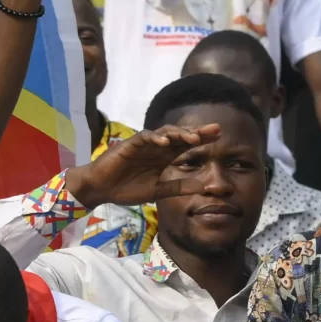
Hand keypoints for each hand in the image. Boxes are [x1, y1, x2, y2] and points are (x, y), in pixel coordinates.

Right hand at [63, 120, 222, 206]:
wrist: (100, 189)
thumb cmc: (126, 188)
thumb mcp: (158, 191)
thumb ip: (178, 188)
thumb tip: (204, 187)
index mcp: (163, 157)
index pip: (186, 145)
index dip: (202, 139)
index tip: (220, 136)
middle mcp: (156, 147)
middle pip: (180, 135)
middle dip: (197, 132)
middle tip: (216, 129)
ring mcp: (143, 144)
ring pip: (164, 133)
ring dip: (179, 134)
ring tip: (194, 139)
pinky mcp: (129, 144)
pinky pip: (144, 137)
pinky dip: (155, 138)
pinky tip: (166, 142)